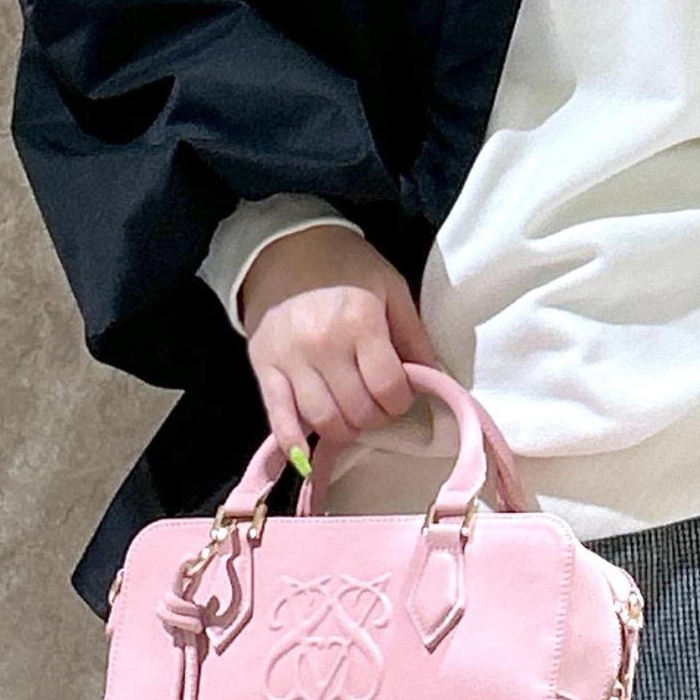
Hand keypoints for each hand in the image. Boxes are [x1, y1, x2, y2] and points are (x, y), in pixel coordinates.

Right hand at [240, 225, 445, 476]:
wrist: (283, 246)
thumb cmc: (344, 266)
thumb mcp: (390, 287)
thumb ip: (414, 334)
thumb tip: (436, 376)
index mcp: (360, 322)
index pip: (388, 387)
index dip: (401, 401)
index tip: (400, 395)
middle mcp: (324, 345)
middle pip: (358, 410)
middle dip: (376, 418)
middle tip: (377, 406)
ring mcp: (290, 359)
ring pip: (323, 420)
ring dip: (344, 431)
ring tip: (351, 418)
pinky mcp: (263, 367)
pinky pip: (278, 416)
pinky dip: (293, 442)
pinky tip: (305, 453)